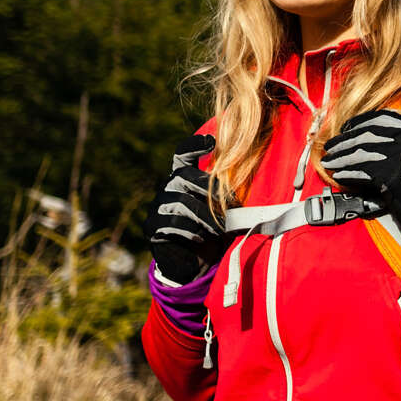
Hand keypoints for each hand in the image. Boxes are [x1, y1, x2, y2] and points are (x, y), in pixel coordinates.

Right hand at [145, 134, 223, 286]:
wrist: (191, 260)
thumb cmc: (210, 227)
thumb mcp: (219, 208)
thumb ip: (226, 194)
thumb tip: (249, 181)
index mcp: (182, 177)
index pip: (182, 154)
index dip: (194, 145)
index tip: (211, 141)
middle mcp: (167, 187)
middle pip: (184, 175)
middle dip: (209, 188)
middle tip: (231, 204)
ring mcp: (157, 206)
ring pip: (182, 202)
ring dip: (206, 216)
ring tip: (221, 228)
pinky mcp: (152, 227)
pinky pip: (172, 224)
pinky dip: (191, 230)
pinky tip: (201, 237)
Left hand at [321, 109, 400, 233]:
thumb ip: (395, 138)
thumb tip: (358, 132)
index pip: (381, 118)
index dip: (359, 122)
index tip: (344, 128)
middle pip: (367, 135)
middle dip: (344, 141)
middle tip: (329, 147)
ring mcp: (400, 156)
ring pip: (361, 153)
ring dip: (340, 158)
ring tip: (328, 162)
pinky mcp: (390, 176)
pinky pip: (361, 172)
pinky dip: (347, 174)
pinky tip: (339, 175)